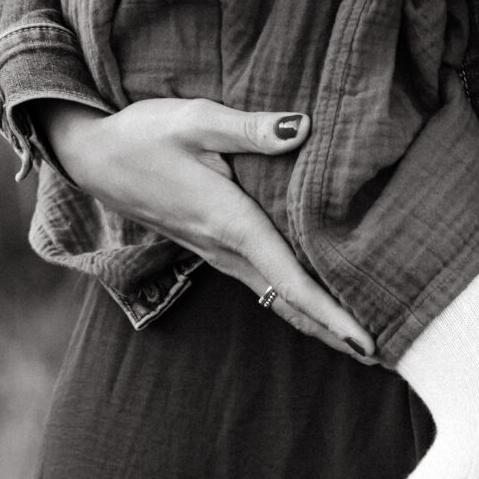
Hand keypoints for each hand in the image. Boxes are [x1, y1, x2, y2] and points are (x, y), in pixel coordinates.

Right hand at [36, 98, 376, 359]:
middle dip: (335, 332)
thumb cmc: (144, 134)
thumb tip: (303, 128)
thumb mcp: (195, 119)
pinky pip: (262, 283)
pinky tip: (312, 299)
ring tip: (361, 339)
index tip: (367, 345)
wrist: (93, 157)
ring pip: (276, 298)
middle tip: (385, 359)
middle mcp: (226, 249)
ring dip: (317, 320)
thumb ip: (250, 129)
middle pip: (290, 303)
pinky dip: (295, 300)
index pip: (291, 280)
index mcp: (231, 223)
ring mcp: (217, 252)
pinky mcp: (212, 245)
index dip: (332, 315)